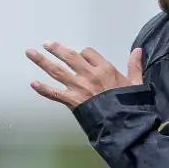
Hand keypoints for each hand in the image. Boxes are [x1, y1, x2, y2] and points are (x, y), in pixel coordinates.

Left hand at [27, 42, 143, 109]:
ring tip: (30, 53)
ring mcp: (78, 87)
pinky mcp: (72, 101)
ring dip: (42, 61)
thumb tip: (138, 50)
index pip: (88, 53)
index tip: (81, 56)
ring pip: (57, 71)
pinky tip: (33, 84)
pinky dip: (43, 89)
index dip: (84, 53)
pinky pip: (54, 94)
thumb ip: (134, 66)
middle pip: (69, 56)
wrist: (123, 124)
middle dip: (56, 49)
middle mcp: (88, 74)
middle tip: (46, 44)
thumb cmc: (130, 105)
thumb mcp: (136, 84)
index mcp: (104, 68)